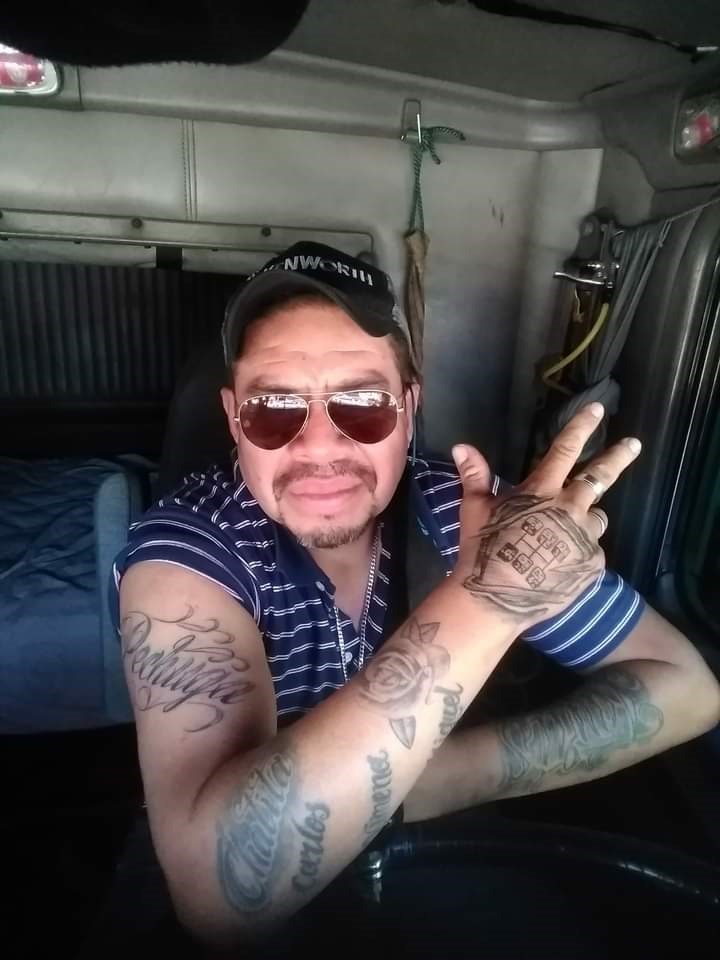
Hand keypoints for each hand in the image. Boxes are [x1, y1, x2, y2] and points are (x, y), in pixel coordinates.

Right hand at [450, 403, 640, 630]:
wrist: (494, 598)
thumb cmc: (481, 549)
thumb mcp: (475, 509)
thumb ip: (475, 475)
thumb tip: (460, 445)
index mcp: (542, 490)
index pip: (564, 450)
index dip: (581, 426)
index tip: (597, 409)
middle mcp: (569, 508)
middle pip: (600, 477)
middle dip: (619, 457)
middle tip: (634, 444)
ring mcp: (584, 537)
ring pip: (595, 517)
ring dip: (586, 518)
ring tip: (566, 534)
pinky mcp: (592, 564)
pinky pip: (591, 551)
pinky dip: (580, 552)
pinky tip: (559, 565)